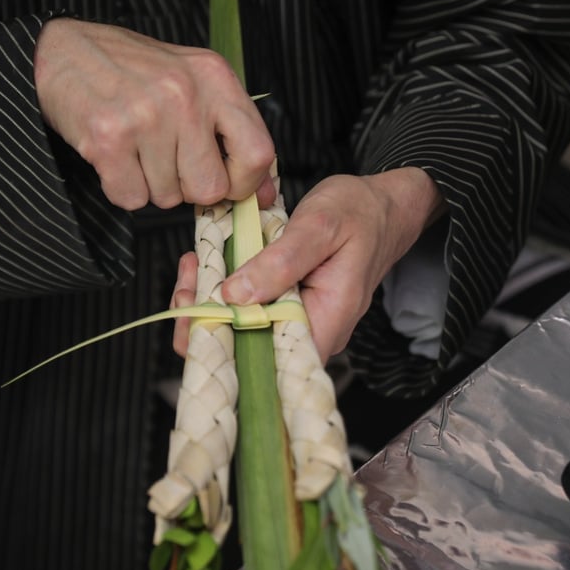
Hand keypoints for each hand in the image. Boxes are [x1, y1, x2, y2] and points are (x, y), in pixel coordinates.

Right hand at [33, 18, 275, 209]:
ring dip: (150, 184)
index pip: (258, 153)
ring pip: (167, 197)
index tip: (225, 181)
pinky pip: (130, 198)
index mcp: (214, 77)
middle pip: (210, 187)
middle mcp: (185, 94)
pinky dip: (121, 187)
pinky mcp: (108, 139)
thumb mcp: (192, 81)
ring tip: (135, 147)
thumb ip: (230, 132)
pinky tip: (114, 155)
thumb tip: (265, 192)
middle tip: (166, 160)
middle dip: (187, 187)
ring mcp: (146, 116)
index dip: (244, 182)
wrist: (63, 49)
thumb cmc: (131, 69)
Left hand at [215, 168, 443, 361]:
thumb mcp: (319, 226)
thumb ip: (280, 263)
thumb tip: (235, 295)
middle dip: (207, 323)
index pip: (270, 361)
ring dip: (211, 304)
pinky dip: (225, 292)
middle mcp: (314, 332)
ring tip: (195, 268)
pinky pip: (252, 312)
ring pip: (246, 332)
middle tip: (188, 282)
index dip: (225, 346)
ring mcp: (302, 323)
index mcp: (327, 321)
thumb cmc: (358, 212)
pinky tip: (210, 268)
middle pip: (250, 351)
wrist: (381, 207)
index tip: (195, 311)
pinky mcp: (290, 308)